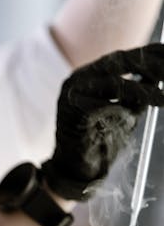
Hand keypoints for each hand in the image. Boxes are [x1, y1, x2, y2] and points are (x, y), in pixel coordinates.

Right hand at [42, 44, 163, 199]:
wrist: (76, 171)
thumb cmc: (100, 144)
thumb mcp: (126, 114)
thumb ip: (139, 96)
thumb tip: (159, 77)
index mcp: (92, 75)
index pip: (124, 57)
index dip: (150, 54)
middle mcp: (80, 78)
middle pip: (119, 62)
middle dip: (149, 65)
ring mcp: (72, 92)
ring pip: (114, 83)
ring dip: (142, 91)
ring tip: (162, 99)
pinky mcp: (70, 111)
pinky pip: (102, 105)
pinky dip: (120, 111)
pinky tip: (128, 119)